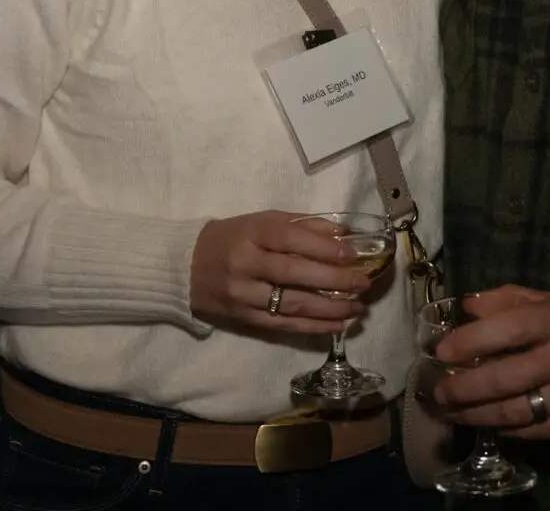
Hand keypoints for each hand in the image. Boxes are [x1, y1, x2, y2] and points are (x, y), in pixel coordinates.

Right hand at [190, 211, 369, 334]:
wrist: (186, 267)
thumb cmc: (232, 238)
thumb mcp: (261, 221)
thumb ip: (301, 225)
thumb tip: (343, 234)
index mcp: (250, 233)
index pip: (289, 240)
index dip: (322, 248)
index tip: (352, 255)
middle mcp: (245, 264)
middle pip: (293, 274)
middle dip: (334, 280)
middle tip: (363, 283)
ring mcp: (243, 294)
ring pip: (292, 304)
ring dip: (330, 309)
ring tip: (358, 307)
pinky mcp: (244, 318)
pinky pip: (284, 325)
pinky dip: (314, 326)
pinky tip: (337, 325)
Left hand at [432, 286, 549, 441]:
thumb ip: (517, 300)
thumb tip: (469, 304)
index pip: (511, 327)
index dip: (473, 339)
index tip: (443, 350)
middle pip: (506, 377)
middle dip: (465, 388)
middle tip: (437, 391)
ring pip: (516, 411)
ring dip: (477, 414)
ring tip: (452, 412)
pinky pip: (536, 432)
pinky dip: (509, 429)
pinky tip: (491, 424)